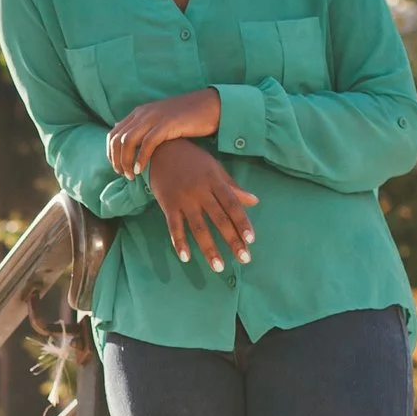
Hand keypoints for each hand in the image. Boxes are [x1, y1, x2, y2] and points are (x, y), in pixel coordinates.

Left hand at [107, 89, 219, 178]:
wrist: (211, 106)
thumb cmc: (188, 118)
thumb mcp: (161, 120)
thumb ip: (145, 128)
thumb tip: (129, 140)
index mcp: (139, 112)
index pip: (113, 133)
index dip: (111, 153)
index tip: (117, 168)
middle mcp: (143, 113)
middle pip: (117, 139)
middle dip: (116, 160)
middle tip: (122, 174)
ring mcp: (154, 117)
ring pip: (128, 141)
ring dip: (126, 161)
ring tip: (131, 175)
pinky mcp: (167, 123)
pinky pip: (147, 143)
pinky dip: (141, 158)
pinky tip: (140, 170)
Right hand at [147, 141, 256, 270]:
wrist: (161, 148)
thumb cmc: (192, 160)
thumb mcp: (215, 169)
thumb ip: (233, 187)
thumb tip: (254, 201)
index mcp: (215, 182)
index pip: (233, 206)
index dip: (242, 223)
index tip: (251, 241)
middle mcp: (201, 192)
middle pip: (219, 220)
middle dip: (232, 241)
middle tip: (244, 259)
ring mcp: (184, 199)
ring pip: (199, 228)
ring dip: (209, 249)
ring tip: (219, 267)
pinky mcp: (168, 205)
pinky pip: (174, 227)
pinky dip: (179, 242)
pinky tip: (186, 258)